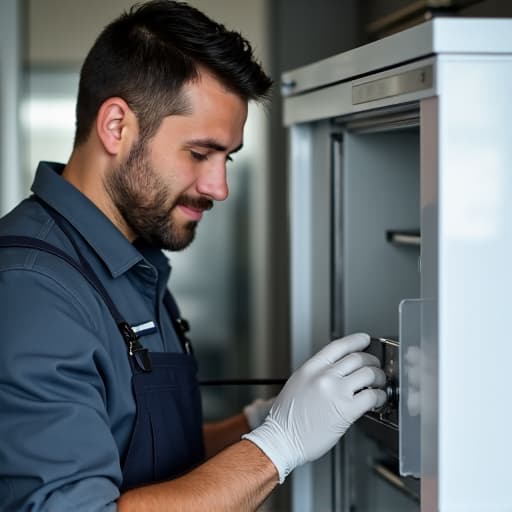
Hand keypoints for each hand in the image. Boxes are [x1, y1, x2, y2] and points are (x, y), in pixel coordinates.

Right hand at [243, 333, 386, 482]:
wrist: (282, 439)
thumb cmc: (287, 418)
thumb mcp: (298, 384)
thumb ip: (317, 373)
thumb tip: (338, 369)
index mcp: (311, 368)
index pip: (338, 346)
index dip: (356, 340)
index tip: (364, 340)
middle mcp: (324, 376)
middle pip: (357, 358)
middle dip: (372, 361)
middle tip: (375, 367)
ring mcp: (336, 391)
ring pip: (369, 373)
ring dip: (379, 377)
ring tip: (379, 383)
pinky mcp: (347, 410)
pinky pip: (372, 396)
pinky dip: (380, 396)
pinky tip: (378, 399)